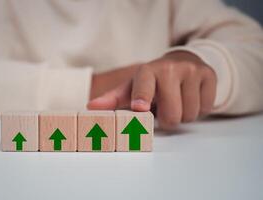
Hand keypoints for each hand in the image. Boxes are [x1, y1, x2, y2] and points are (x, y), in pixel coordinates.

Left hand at [88, 51, 216, 128]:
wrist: (181, 62)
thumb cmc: (151, 81)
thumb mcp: (131, 87)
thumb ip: (112, 99)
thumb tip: (90, 108)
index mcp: (146, 71)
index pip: (144, 85)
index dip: (142, 97)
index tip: (139, 107)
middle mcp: (170, 68)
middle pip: (173, 114)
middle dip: (167, 119)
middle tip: (164, 108)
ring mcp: (192, 70)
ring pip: (191, 113)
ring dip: (183, 115)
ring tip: (176, 102)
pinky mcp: (210, 75)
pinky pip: (207, 108)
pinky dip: (198, 108)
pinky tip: (190, 97)